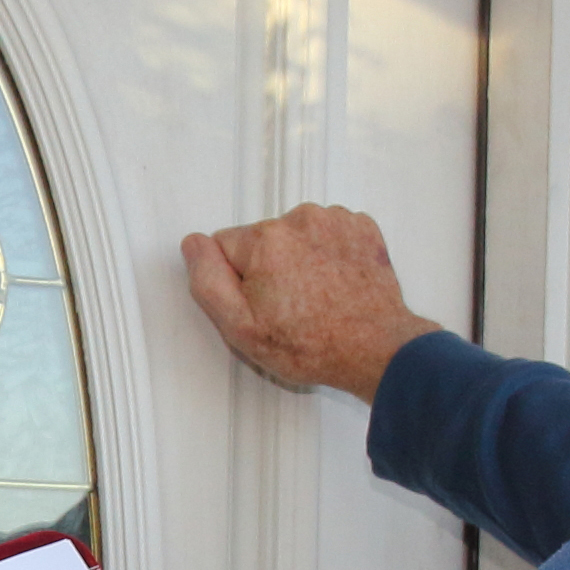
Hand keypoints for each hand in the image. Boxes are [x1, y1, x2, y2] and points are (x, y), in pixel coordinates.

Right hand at [184, 204, 439, 402]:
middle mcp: (300, 218)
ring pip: (297, 236)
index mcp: (265, 239)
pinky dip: (330, 254)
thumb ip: (208, 280)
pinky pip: (329, 234)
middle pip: (263, 239)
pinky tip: (338, 284)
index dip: (236, 280)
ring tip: (318, 298)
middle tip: (290, 307)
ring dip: (301, 259)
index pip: (224, 246)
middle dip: (269, 268)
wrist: (376, 350)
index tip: (259, 305)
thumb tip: (194, 243)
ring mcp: (336, 220)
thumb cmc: (309, 345)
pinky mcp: (362, 228)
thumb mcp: (240, 328)